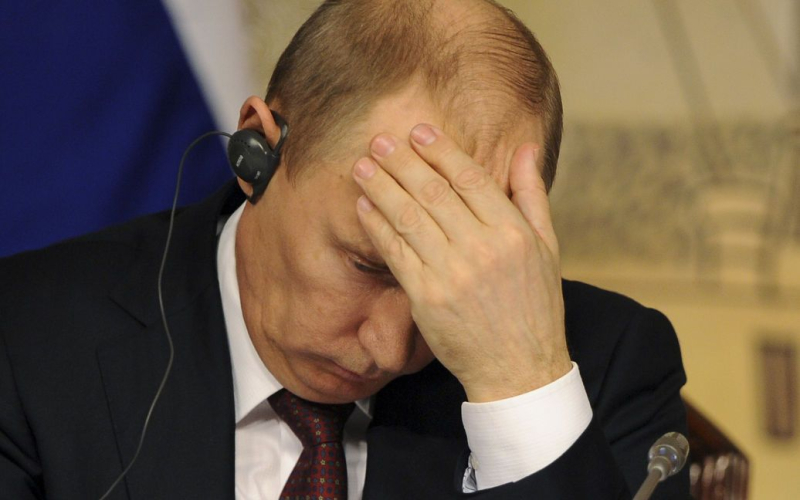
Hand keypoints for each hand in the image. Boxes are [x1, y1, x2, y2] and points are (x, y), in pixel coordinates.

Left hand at [352, 124, 571, 402]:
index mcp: (512, 233)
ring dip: (382, 188)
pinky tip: (364, 207)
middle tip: (379, 140)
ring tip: (363, 166)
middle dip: (402, 162)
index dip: (441, 151)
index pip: (470, 179)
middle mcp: (482, 249)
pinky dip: (378, 227)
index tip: (419, 132)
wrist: (518, 368)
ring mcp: (451, 275)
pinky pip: (396, 254)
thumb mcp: (547, 248)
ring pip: (409, 218)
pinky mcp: (426, 299)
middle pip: (434, 193)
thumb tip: (525, 148)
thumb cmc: (535, 306)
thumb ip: (531, 195)